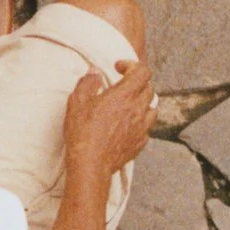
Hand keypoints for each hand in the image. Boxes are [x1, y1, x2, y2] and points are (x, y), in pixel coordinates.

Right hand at [62, 62, 152, 191]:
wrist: (91, 164)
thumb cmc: (83, 132)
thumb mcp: (78, 101)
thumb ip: (88, 82)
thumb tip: (94, 73)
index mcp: (125, 95)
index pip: (142, 72)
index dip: (132, 65)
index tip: (118, 68)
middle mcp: (138, 110)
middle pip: (148, 88)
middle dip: (136, 82)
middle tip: (121, 85)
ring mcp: (142, 128)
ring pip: (152, 108)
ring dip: (142, 102)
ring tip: (128, 105)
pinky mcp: (140, 143)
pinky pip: (147, 127)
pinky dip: (140, 122)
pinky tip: (127, 125)